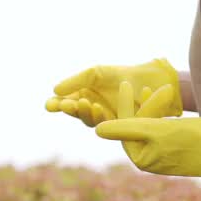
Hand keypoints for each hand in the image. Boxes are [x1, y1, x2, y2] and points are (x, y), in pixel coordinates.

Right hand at [44, 58, 181, 126]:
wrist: (150, 80)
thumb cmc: (121, 75)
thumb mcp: (96, 73)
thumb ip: (76, 80)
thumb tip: (54, 90)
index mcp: (84, 96)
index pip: (66, 103)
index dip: (57, 105)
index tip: (50, 105)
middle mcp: (92, 109)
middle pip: (75, 113)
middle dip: (69, 109)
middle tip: (66, 105)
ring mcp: (105, 119)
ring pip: (89, 121)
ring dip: (84, 113)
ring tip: (84, 103)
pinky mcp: (117, 126)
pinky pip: (105, 124)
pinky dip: (99, 116)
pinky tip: (98, 108)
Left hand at [95, 82, 200, 183]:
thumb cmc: (196, 139)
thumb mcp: (159, 130)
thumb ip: (128, 128)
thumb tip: (97, 130)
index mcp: (141, 159)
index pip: (125, 127)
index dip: (125, 105)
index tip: (126, 83)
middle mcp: (149, 160)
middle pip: (136, 126)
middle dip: (145, 105)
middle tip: (157, 87)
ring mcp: (163, 155)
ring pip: (150, 124)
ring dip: (154, 106)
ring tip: (165, 90)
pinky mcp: (176, 149)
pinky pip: (162, 128)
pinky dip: (163, 113)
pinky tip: (167, 100)